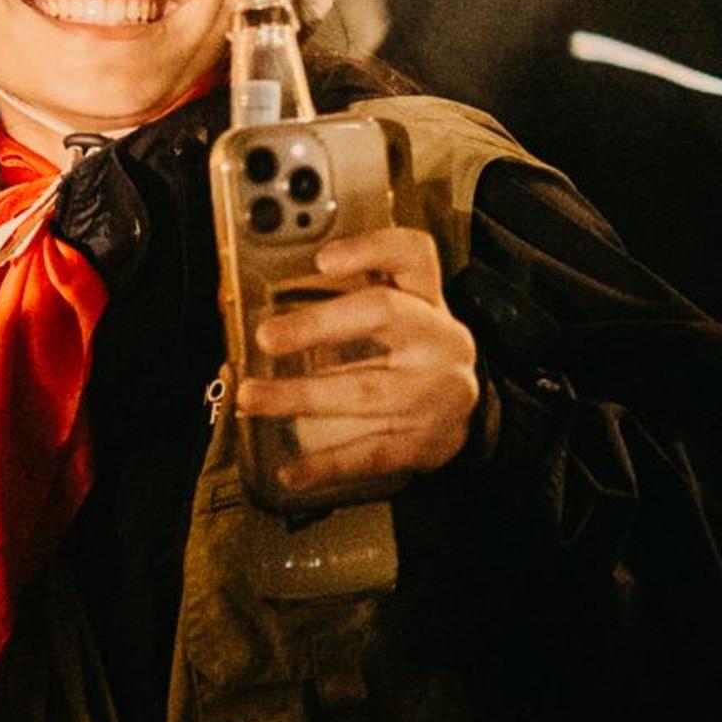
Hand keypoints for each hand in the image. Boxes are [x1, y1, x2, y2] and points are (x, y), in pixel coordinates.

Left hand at [239, 224, 481, 501]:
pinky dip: (326, 464)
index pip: (413, 256)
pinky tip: (291, 471)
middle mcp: (437, 339)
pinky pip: (371, 452)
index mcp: (428, 300)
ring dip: (301, 395)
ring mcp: (434, 392)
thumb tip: (258, 318)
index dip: (370, 251)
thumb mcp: (403, 314)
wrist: (468, 414)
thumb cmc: (414, 354)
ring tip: (252, 397)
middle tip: (265, 337)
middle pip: (384, 313)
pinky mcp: (424, 441)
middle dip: (319, 324)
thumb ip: (348, 302)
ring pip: (366, 390)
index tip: (324, 260)